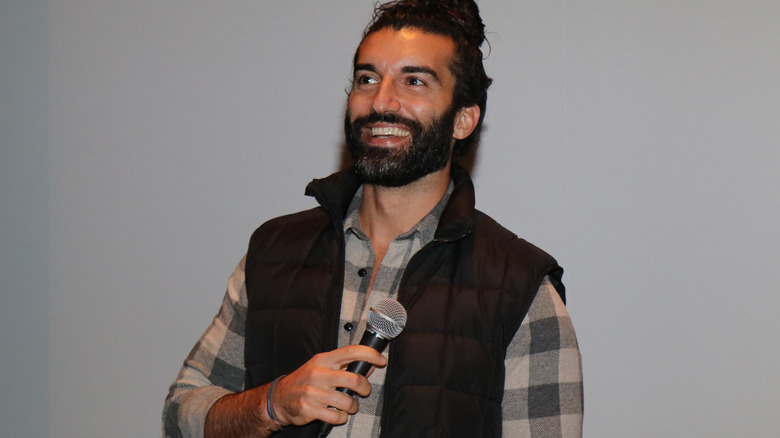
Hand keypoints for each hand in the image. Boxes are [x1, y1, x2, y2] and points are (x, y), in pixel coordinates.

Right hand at [270, 345, 387, 425]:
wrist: (279, 398)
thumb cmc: (304, 381)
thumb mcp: (323, 367)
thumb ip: (346, 366)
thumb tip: (370, 365)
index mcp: (323, 360)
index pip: (351, 351)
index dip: (370, 354)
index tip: (381, 360)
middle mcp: (318, 374)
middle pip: (354, 379)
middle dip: (365, 388)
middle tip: (364, 392)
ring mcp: (313, 392)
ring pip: (347, 402)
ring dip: (353, 407)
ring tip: (348, 406)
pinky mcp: (309, 409)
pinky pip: (337, 417)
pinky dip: (341, 418)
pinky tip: (336, 413)